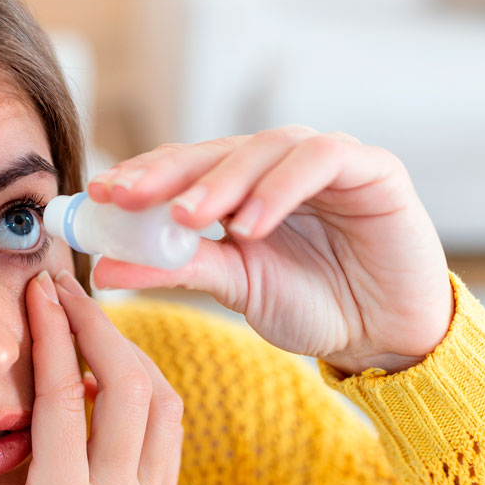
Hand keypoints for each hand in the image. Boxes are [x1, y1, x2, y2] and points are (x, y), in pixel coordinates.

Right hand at [0, 269, 182, 484]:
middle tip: (68, 290)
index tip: (41, 293)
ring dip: (132, 352)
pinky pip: (171, 430)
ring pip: (163, 402)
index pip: (64, 402)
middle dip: (100, 325)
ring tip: (93, 324)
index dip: (54, 338)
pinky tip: (119, 377)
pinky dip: (150, 388)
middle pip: (128, 385)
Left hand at [88, 127, 453, 374]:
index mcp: (241, 186)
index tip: (97, 197)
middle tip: (126, 197)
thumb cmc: (314, 305)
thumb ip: (174, 269)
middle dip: (166, 173)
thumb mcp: (234, 286)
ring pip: (262, 148)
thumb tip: (103, 268)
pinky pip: (320, 161)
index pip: (182, 167)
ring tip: (186, 218)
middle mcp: (277, 164)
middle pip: (213, 150)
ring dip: (220, 182)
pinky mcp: (371, 167)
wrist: (387, 336)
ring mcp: (324, 159)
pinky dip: (279, 188)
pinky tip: (250, 224)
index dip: (139, 176)